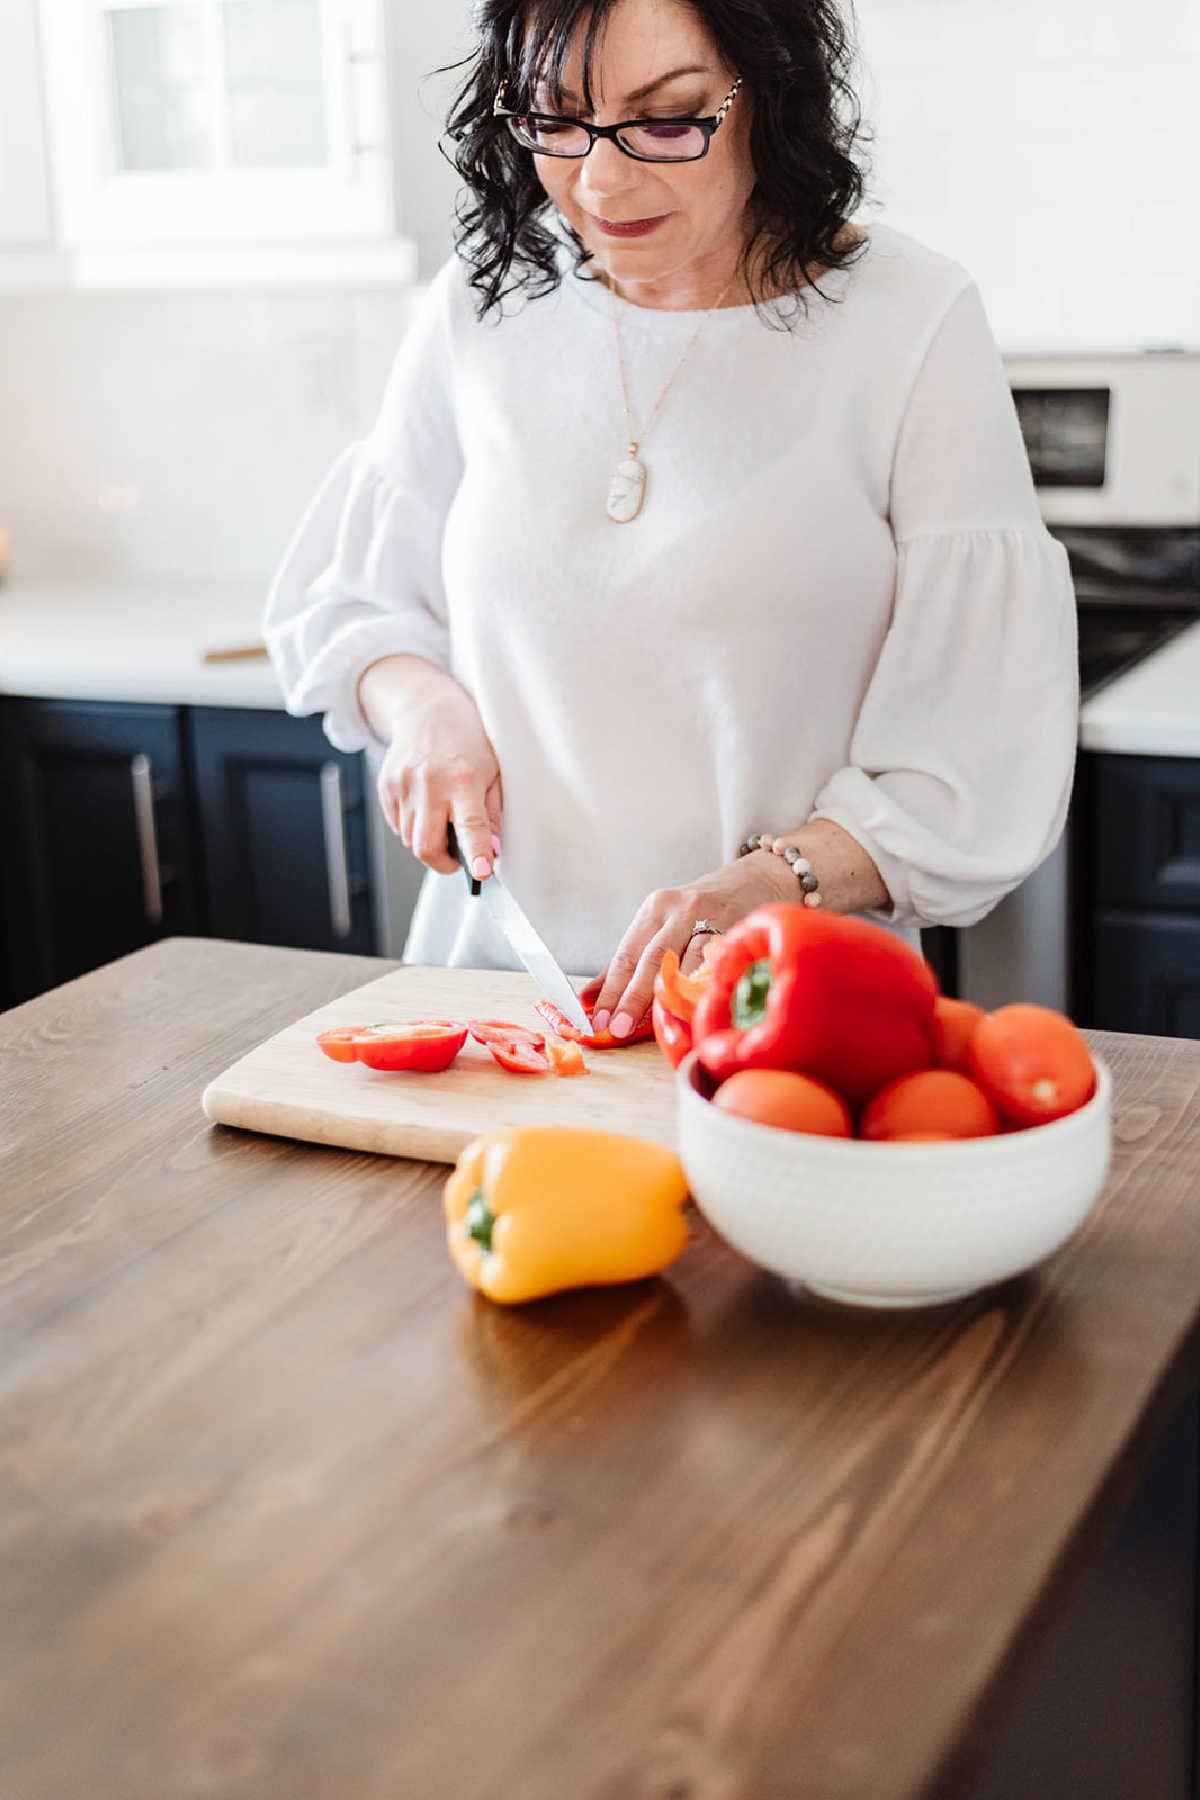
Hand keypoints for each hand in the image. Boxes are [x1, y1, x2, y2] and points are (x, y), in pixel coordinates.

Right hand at [374, 677, 502, 878]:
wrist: (428, 710)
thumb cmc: (467, 742)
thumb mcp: (493, 772)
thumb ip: (492, 814)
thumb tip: (492, 851)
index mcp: (463, 780)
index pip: (471, 826)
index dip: (476, 853)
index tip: (481, 872)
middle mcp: (430, 784)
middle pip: (426, 846)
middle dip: (442, 863)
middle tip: (456, 859)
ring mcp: (403, 785)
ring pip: (409, 840)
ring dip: (427, 841)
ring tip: (441, 820)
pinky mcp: (385, 786)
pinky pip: (396, 825)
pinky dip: (411, 827)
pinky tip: (424, 807)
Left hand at [589, 851, 794, 1038]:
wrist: (758, 881)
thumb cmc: (702, 913)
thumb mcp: (662, 926)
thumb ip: (628, 964)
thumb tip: (588, 1000)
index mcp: (656, 909)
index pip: (627, 955)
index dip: (611, 990)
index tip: (598, 1020)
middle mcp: (682, 910)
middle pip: (653, 959)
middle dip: (633, 998)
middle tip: (618, 1028)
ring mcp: (714, 920)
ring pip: (687, 964)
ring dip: (671, 998)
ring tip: (658, 1026)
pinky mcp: (740, 932)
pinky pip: (719, 966)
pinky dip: (706, 990)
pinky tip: (697, 1010)